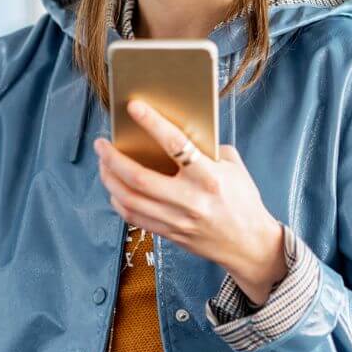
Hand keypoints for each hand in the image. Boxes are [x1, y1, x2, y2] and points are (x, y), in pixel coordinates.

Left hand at [95, 100, 287, 303]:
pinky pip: (133, 217)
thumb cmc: (243, 201)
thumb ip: (208, 149)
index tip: (134, 107)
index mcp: (209, 177)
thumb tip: (180, 133)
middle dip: (113, 158)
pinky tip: (115, 188)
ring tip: (103, 163)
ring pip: (129, 199)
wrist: (249, 244)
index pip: (175, 144)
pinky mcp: (169, 234)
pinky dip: (118, 200)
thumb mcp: (233, 168)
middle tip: (102, 144)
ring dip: (109, 178)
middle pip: (139, 178)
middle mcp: (190, 200)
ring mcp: (177, 220)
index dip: (152, 123)